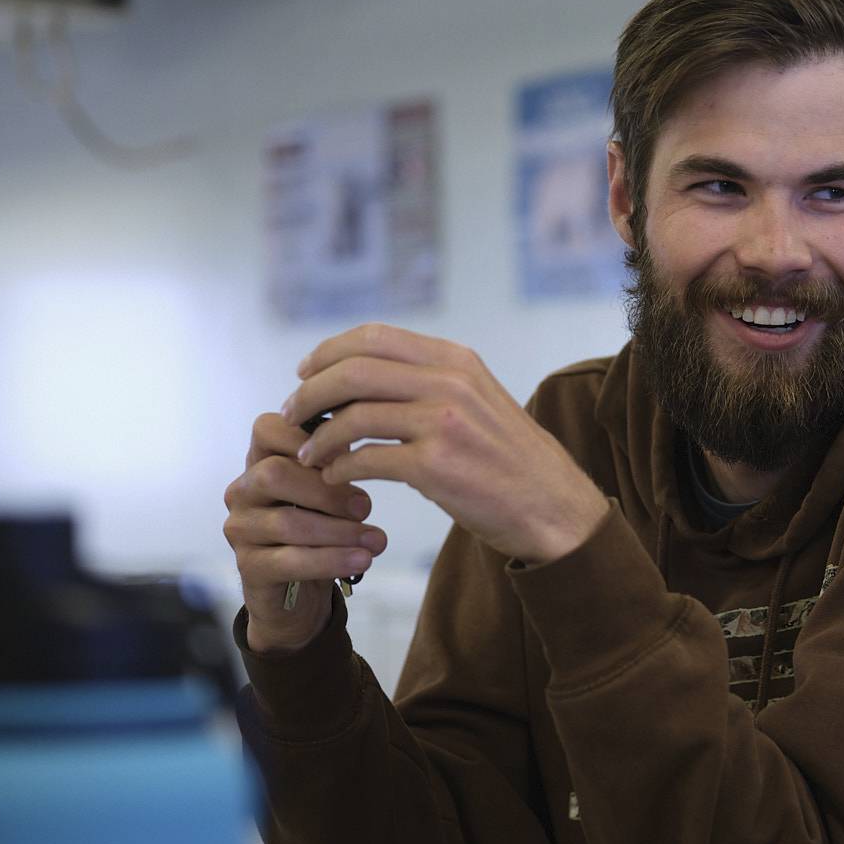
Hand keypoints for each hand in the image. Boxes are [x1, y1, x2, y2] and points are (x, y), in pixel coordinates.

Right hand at [224, 411, 388, 653]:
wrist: (296, 592)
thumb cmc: (315, 528)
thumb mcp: (326, 490)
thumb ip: (336, 464)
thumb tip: (363, 453)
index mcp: (259, 461)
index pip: (267, 428)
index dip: (307, 437)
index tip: (348, 456)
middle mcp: (242, 491)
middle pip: (274, 474)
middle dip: (327, 490)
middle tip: (366, 507)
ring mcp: (240, 529)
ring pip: (287, 522)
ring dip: (339, 532)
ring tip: (376, 541)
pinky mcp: (247, 567)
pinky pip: (289, 561)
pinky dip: (331, 560)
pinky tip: (361, 560)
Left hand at [287, 324, 609, 564]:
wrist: (552, 506)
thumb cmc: (508, 459)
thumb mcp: (477, 398)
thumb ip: (431, 379)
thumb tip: (365, 371)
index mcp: (456, 359)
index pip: (373, 337)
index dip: (328, 352)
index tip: (304, 373)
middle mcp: (450, 382)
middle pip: (354, 370)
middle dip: (310, 392)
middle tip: (291, 414)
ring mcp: (443, 423)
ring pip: (354, 415)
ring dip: (320, 437)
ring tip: (307, 455)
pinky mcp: (436, 466)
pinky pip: (366, 459)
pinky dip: (340, 467)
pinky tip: (334, 477)